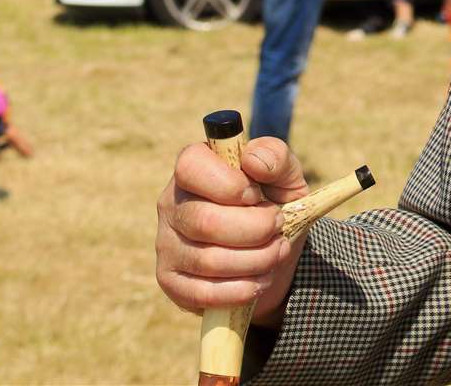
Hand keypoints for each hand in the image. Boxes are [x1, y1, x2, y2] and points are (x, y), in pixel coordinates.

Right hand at [156, 136, 310, 327]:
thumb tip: (254, 161)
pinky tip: (261, 279)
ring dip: (256, 260)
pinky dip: (241, 290)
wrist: (271, 250)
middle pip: (204, 221)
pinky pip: (202, 293)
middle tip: (278, 226)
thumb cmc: (273, 202)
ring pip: (207, 260)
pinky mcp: (171, 281)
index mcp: (193, 168)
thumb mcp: (285, 176)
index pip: (191, 166)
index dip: (230, 184)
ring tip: (278, 251)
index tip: (257, 196)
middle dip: (255, 228)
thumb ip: (275, 157)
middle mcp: (171, 204)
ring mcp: (166, 244)